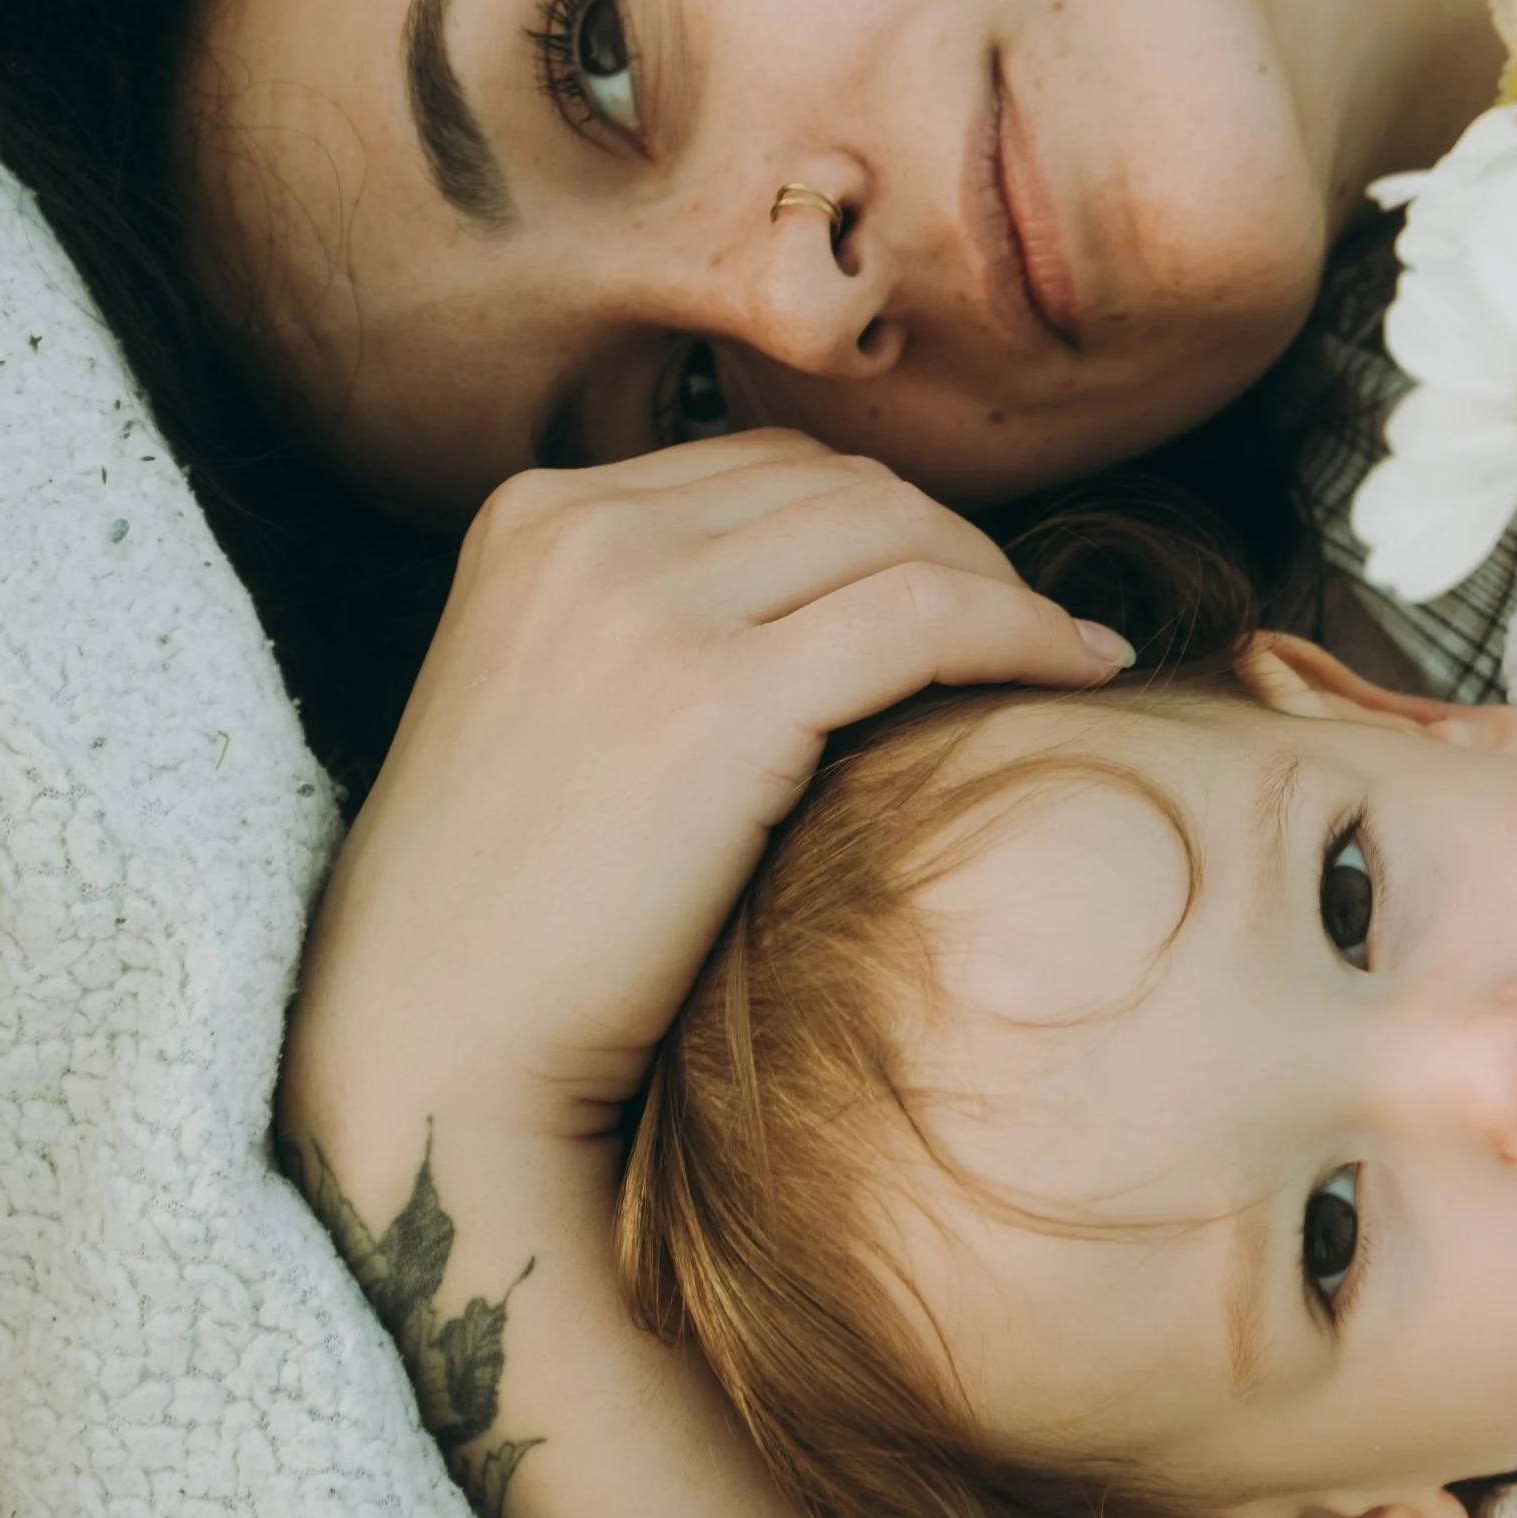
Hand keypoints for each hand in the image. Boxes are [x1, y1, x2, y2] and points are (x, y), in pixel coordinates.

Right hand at [287, 434, 1128, 1151]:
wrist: (439, 1051)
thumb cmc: (513, 924)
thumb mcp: (558, 712)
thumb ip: (656, 625)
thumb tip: (840, 598)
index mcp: (532, 518)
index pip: (765, 466)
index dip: (886, 522)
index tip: (960, 587)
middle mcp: (579, 531)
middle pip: (840, 483)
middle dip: (951, 545)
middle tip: (1028, 628)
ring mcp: (640, 602)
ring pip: (895, 531)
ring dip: (1001, 583)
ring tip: (1062, 652)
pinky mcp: (713, 694)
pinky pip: (926, 613)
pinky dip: (1022, 629)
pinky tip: (1077, 671)